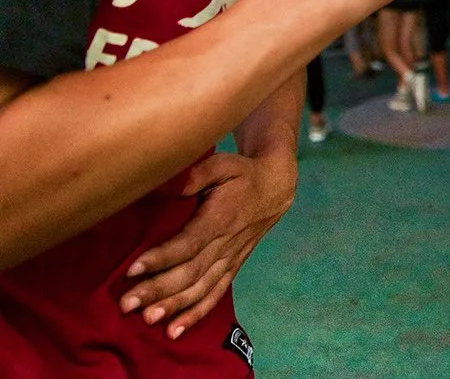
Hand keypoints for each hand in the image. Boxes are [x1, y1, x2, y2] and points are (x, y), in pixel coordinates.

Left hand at [118, 151, 295, 338]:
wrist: (275, 188)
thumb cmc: (242, 174)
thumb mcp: (221, 165)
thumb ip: (196, 175)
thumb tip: (171, 186)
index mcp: (221, 218)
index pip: (189, 243)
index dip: (161, 258)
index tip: (133, 270)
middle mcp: (226, 244)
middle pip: (190, 273)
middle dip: (158, 290)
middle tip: (127, 304)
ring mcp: (230, 259)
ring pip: (201, 289)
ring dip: (174, 306)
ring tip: (147, 319)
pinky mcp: (232, 268)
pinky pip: (214, 295)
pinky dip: (195, 315)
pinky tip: (174, 331)